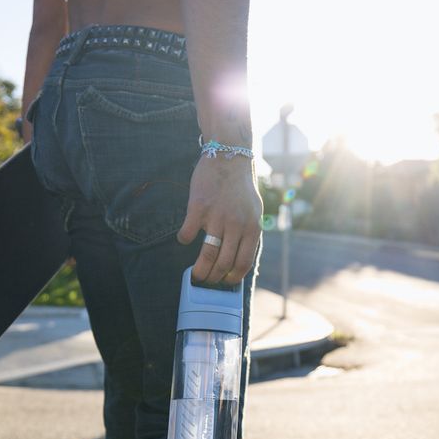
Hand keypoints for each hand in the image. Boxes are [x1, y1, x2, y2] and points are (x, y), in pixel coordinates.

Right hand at [177, 154, 262, 284]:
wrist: (228, 156)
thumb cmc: (240, 186)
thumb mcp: (255, 210)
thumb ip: (249, 233)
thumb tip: (240, 259)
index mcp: (252, 227)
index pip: (243, 262)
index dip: (233, 278)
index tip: (225, 282)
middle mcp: (236, 225)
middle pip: (224, 263)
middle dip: (213, 278)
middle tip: (206, 281)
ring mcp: (217, 217)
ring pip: (207, 255)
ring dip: (199, 270)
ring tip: (194, 275)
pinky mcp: (198, 208)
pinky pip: (188, 234)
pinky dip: (184, 240)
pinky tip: (184, 238)